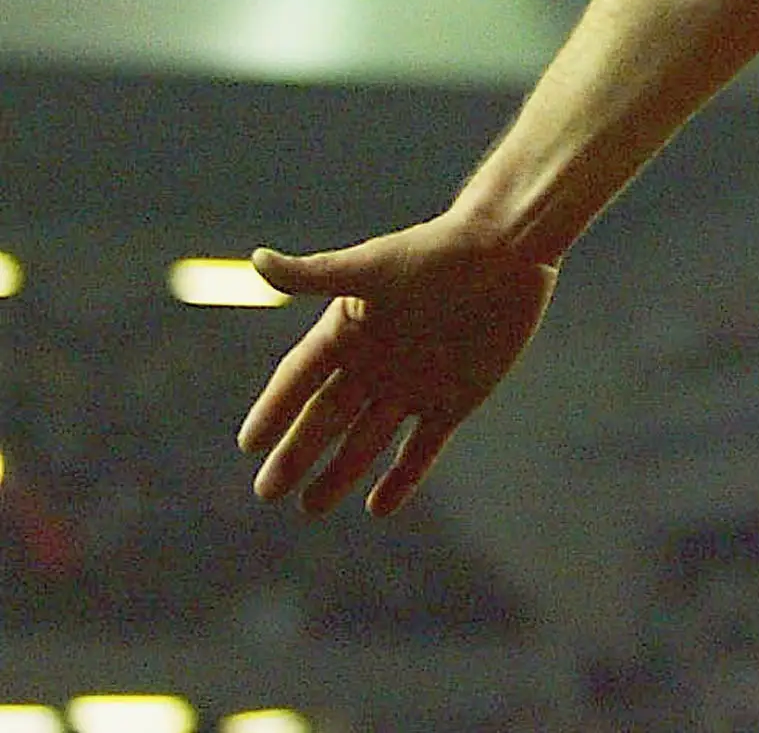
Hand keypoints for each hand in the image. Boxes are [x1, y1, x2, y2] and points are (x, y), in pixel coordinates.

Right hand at [236, 216, 557, 515]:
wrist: (509, 251)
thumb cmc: (438, 251)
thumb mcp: (373, 266)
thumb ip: (316, 274)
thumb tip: (257, 260)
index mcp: (348, 330)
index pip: (300, 378)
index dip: (275, 409)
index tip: (249, 444)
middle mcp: (375, 362)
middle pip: (327, 417)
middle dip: (298, 453)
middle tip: (267, 492)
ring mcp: (413, 384)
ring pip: (366, 440)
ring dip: (339, 473)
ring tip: (309, 507)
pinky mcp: (454, 400)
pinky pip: (420, 450)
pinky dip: (402, 479)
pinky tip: (378, 507)